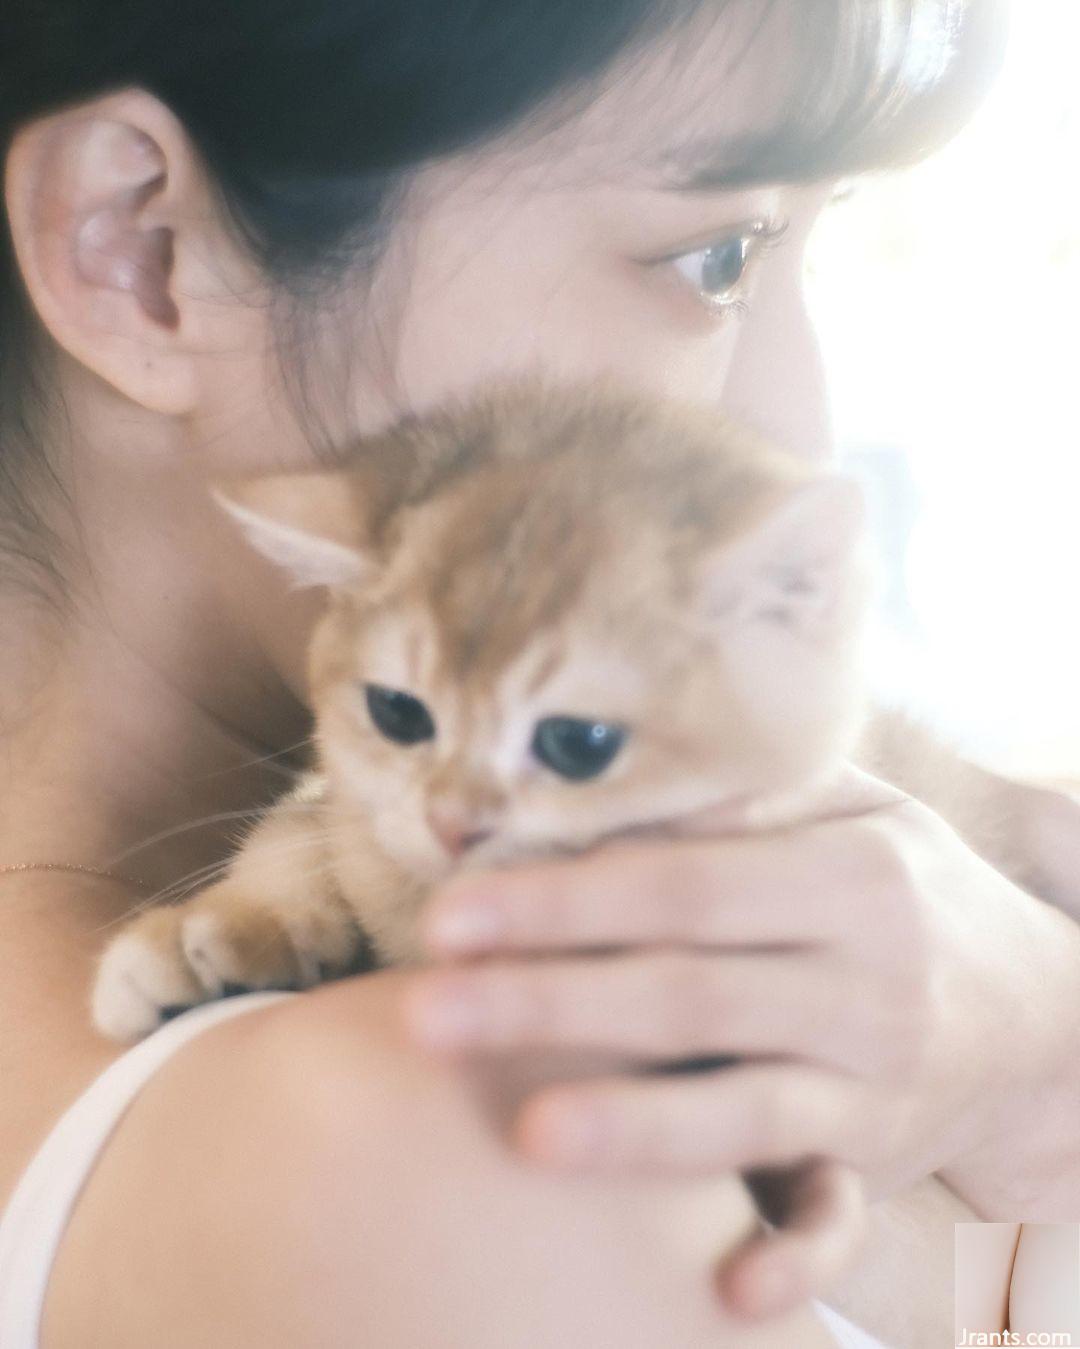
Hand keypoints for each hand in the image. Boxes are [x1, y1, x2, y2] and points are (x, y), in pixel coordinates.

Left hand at [400, 764, 1079, 1303]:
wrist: (1043, 1005)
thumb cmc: (907, 889)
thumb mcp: (853, 815)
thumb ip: (741, 805)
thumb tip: (594, 791)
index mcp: (847, 877)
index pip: (680, 885)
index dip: (565, 900)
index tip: (453, 914)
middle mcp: (863, 982)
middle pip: (688, 993)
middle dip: (551, 1002)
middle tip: (426, 1012)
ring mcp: (875, 1083)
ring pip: (746, 1108)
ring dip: (636, 1127)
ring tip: (526, 1133)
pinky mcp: (881, 1162)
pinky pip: (840, 1217)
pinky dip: (791, 1256)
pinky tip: (723, 1293)